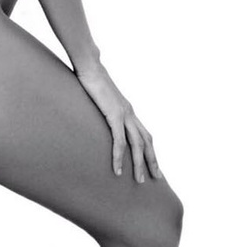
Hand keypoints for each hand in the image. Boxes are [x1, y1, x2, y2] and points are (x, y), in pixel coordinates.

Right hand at [75, 60, 161, 181]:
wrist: (89, 65)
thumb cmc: (91, 79)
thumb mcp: (101, 98)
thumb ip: (104, 108)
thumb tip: (99, 115)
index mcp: (128, 110)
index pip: (144, 133)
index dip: (150, 150)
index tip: (154, 165)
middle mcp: (130, 112)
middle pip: (147, 140)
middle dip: (152, 160)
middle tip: (157, 178)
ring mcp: (123, 113)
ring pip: (137, 144)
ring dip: (139, 164)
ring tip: (139, 181)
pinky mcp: (113, 114)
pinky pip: (119, 140)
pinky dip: (119, 157)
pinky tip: (117, 169)